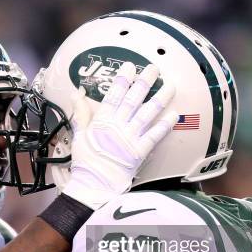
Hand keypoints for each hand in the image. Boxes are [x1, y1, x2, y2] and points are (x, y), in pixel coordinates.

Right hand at [62, 62, 177, 209]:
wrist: (93, 185)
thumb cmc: (85, 162)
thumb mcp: (78, 135)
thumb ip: (80, 114)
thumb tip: (77, 93)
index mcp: (101, 121)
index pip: (114, 95)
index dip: (122, 80)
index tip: (130, 66)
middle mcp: (117, 126)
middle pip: (133, 100)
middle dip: (144, 83)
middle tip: (154, 69)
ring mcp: (129, 138)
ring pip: (147, 114)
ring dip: (160, 99)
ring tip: (170, 85)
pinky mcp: (139, 152)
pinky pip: (155, 135)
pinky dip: (165, 125)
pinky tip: (175, 114)